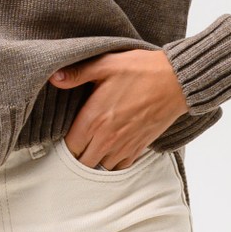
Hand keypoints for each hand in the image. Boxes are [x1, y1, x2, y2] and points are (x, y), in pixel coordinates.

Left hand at [49, 49, 188, 169]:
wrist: (176, 80)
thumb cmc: (141, 70)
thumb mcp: (105, 64)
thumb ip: (77, 73)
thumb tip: (54, 78)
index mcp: (93, 120)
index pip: (70, 147)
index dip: (66, 143)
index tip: (69, 134)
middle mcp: (106, 138)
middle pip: (83, 162)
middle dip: (78, 155)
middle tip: (80, 142)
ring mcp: (124, 146)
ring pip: (101, 167)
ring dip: (96, 159)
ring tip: (95, 146)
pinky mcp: (139, 148)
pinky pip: (121, 166)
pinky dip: (114, 162)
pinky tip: (113, 149)